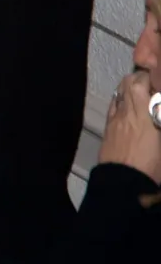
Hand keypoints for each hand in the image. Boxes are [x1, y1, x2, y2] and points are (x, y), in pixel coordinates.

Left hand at [100, 69, 160, 183]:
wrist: (124, 185)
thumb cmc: (151, 169)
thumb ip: (158, 124)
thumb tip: (157, 112)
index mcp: (146, 116)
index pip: (144, 84)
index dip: (152, 79)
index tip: (160, 80)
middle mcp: (129, 112)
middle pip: (130, 82)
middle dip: (142, 78)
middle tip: (153, 83)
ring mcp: (115, 118)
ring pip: (120, 91)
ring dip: (130, 87)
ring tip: (142, 92)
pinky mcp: (108, 127)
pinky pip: (114, 104)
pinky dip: (121, 99)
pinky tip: (128, 106)